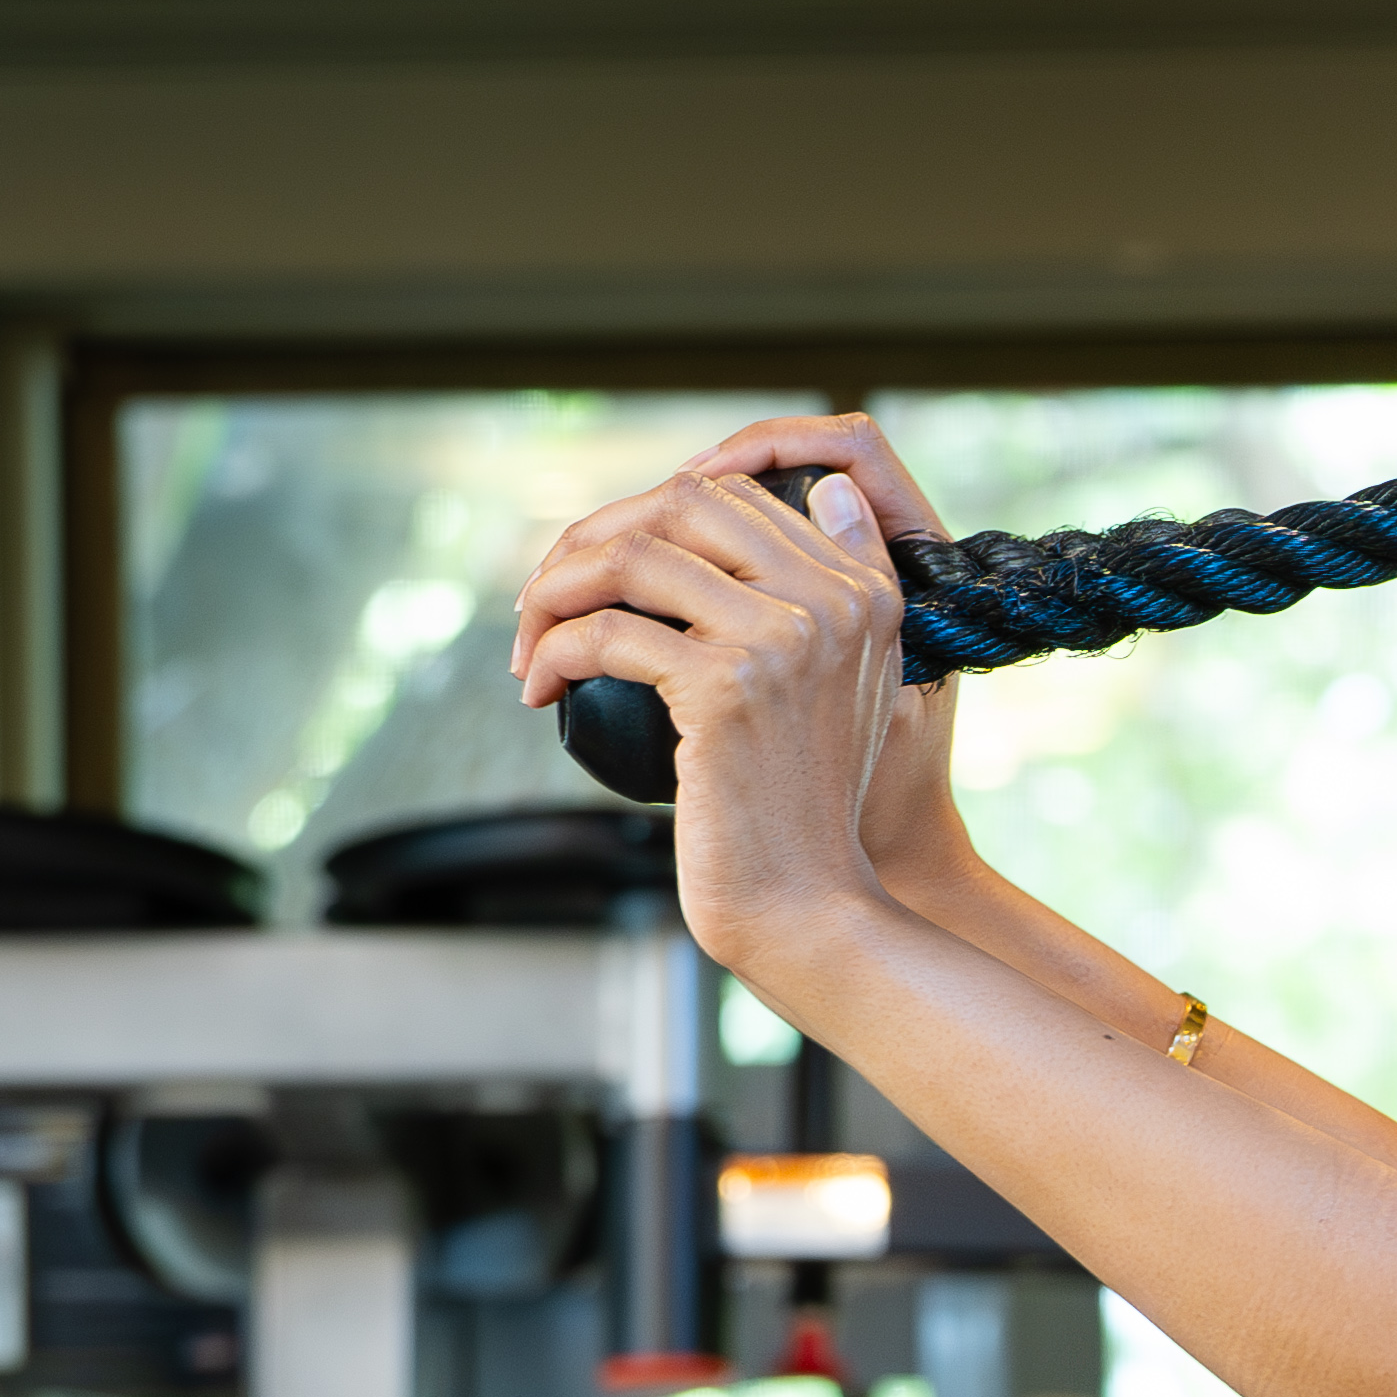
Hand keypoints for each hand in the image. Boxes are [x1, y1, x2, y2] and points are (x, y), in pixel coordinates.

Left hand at [514, 413, 982, 891]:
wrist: (810, 907)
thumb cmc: (806, 810)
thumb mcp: (848, 685)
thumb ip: (838, 591)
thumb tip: (827, 490)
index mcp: (864, 592)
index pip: (738, 493)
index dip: (650, 516)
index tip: (603, 569)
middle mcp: (833, 602)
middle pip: (684, 502)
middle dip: (595, 535)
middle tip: (549, 592)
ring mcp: (783, 641)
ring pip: (633, 555)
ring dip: (556, 588)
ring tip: (532, 636)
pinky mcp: (728, 689)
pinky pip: (608, 631)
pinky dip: (554, 651)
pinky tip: (542, 686)